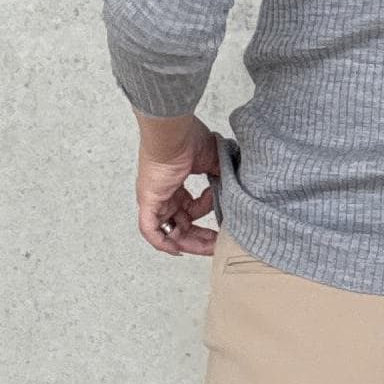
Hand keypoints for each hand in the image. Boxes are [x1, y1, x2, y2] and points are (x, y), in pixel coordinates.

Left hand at [135, 116, 220, 257]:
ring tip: (209, 248)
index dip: (208, 213)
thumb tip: (234, 186)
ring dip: (188, 242)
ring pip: (169, 231)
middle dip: (200, 237)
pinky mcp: (148, 203)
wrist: (173, 134)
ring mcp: (154, 200)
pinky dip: (163, 243)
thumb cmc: (188, 138)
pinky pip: (151, 231)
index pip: (190, 208)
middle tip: (218, 245)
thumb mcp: (212, 160)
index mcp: (175, 184)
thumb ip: (221, 175)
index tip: (224, 215)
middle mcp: (163, 194)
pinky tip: (178, 250)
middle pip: (181, 224)